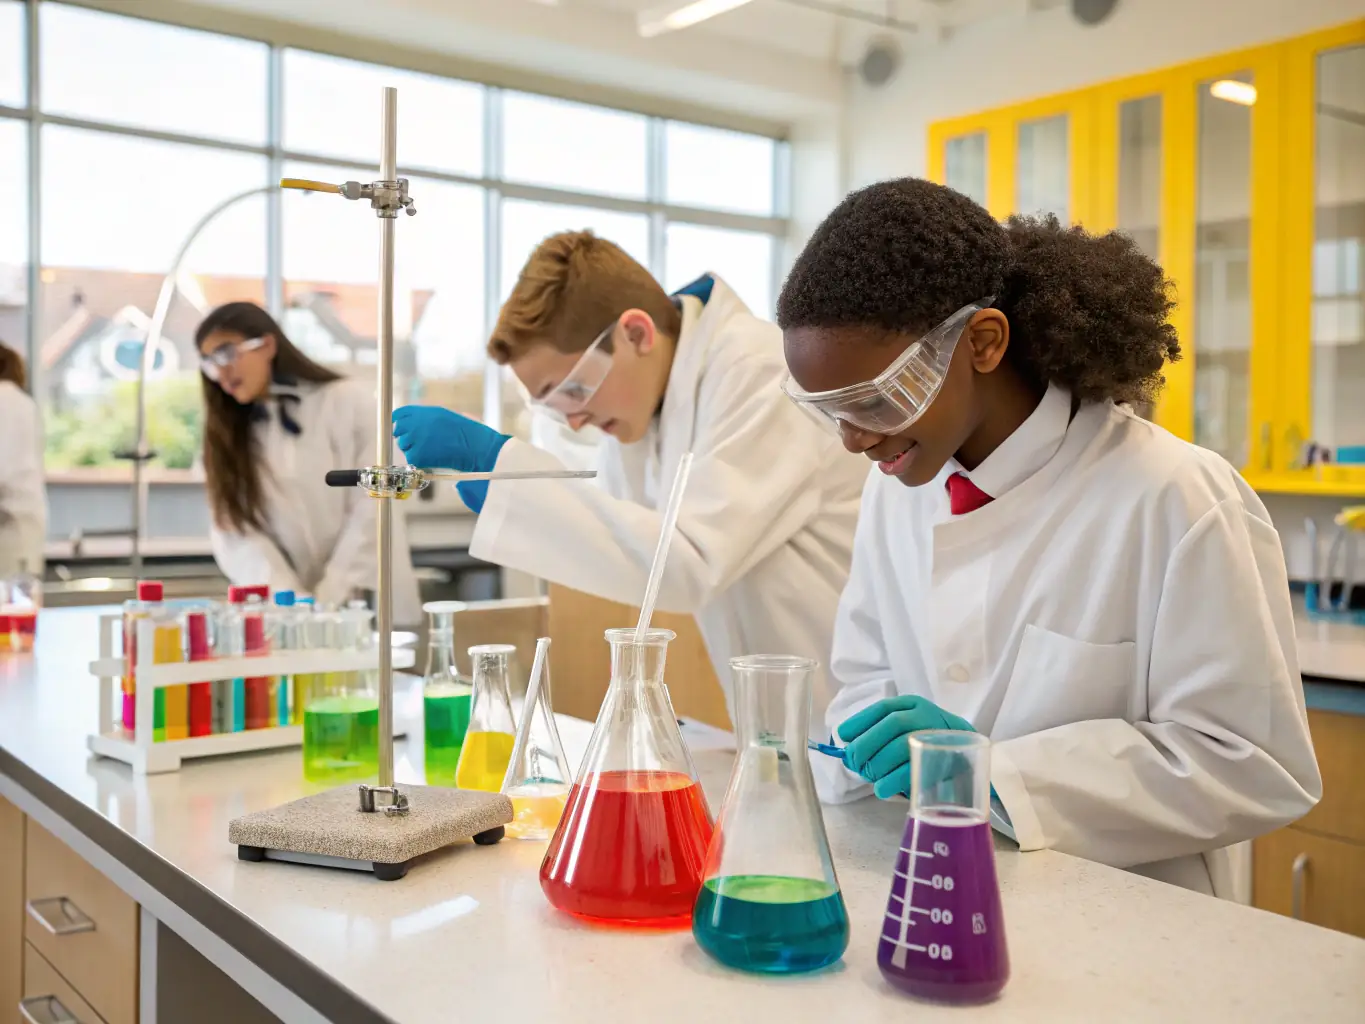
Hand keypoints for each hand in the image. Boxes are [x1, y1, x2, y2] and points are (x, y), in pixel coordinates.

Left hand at [392, 406, 508, 511]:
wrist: (475, 447)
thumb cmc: (467, 432)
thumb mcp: (446, 417)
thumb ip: (429, 419)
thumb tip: (419, 424)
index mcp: (423, 412)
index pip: (399, 414)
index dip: (398, 422)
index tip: (400, 427)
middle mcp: (416, 423)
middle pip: (399, 430)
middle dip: (405, 437)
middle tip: (416, 444)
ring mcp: (414, 439)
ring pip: (403, 445)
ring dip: (411, 449)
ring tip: (427, 452)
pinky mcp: (416, 455)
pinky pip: (411, 459)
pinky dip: (419, 461)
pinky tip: (430, 460)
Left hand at [836, 695, 974, 798]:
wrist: (965, 755)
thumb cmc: (924, 742)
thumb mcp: (905, 729)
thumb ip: (878, 735)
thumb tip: (847, 752)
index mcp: (912, 706)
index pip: (883, 708)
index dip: (860, 721)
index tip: (843, 735)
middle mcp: (926, 717)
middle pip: (892, 725)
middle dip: (866, 745)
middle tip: (855, 763)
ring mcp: (937, 738)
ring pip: (901, 745)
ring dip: (877, 764)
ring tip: (869, 777)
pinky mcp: (944, 762)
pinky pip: (913, 770)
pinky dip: (892, 781)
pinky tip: (881, 789)